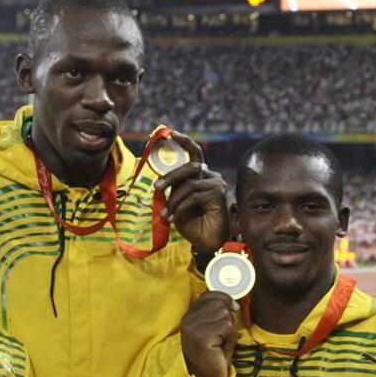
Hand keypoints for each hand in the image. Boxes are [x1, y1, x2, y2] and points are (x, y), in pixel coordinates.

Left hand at [155, 130, 228, 253]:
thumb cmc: (194, 225)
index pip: (194, 153)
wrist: (208, 243)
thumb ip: (173, 190)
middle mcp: (211, 177)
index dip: (184, 141)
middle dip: (170, 177)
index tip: (169, 132)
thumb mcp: (177, 204)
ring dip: (174, 200)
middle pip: (190, 166)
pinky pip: (194, 195)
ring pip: (189, 183)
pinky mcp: (218, 194)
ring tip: (166, 215)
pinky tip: (174, 218)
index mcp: (201, 176)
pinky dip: (180, 207)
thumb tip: (159, 183)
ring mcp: (217, 184)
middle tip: (156, 188)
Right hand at [180, 291, 237, 376]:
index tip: (233, 306)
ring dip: (230, 330)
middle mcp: (188, 320)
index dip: (223, 297)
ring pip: (224, 314)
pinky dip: (230, 338)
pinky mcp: (201, 337)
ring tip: (222, 342)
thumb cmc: (214, 354)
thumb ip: (217, 314)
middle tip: (223, 335)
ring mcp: (193, 328)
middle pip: (218, 303)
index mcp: (189, 317)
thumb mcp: (214, 330)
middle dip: (228, 318)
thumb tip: (233, 303)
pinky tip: (222, 348)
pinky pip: (227, 327)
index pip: (208, 295)